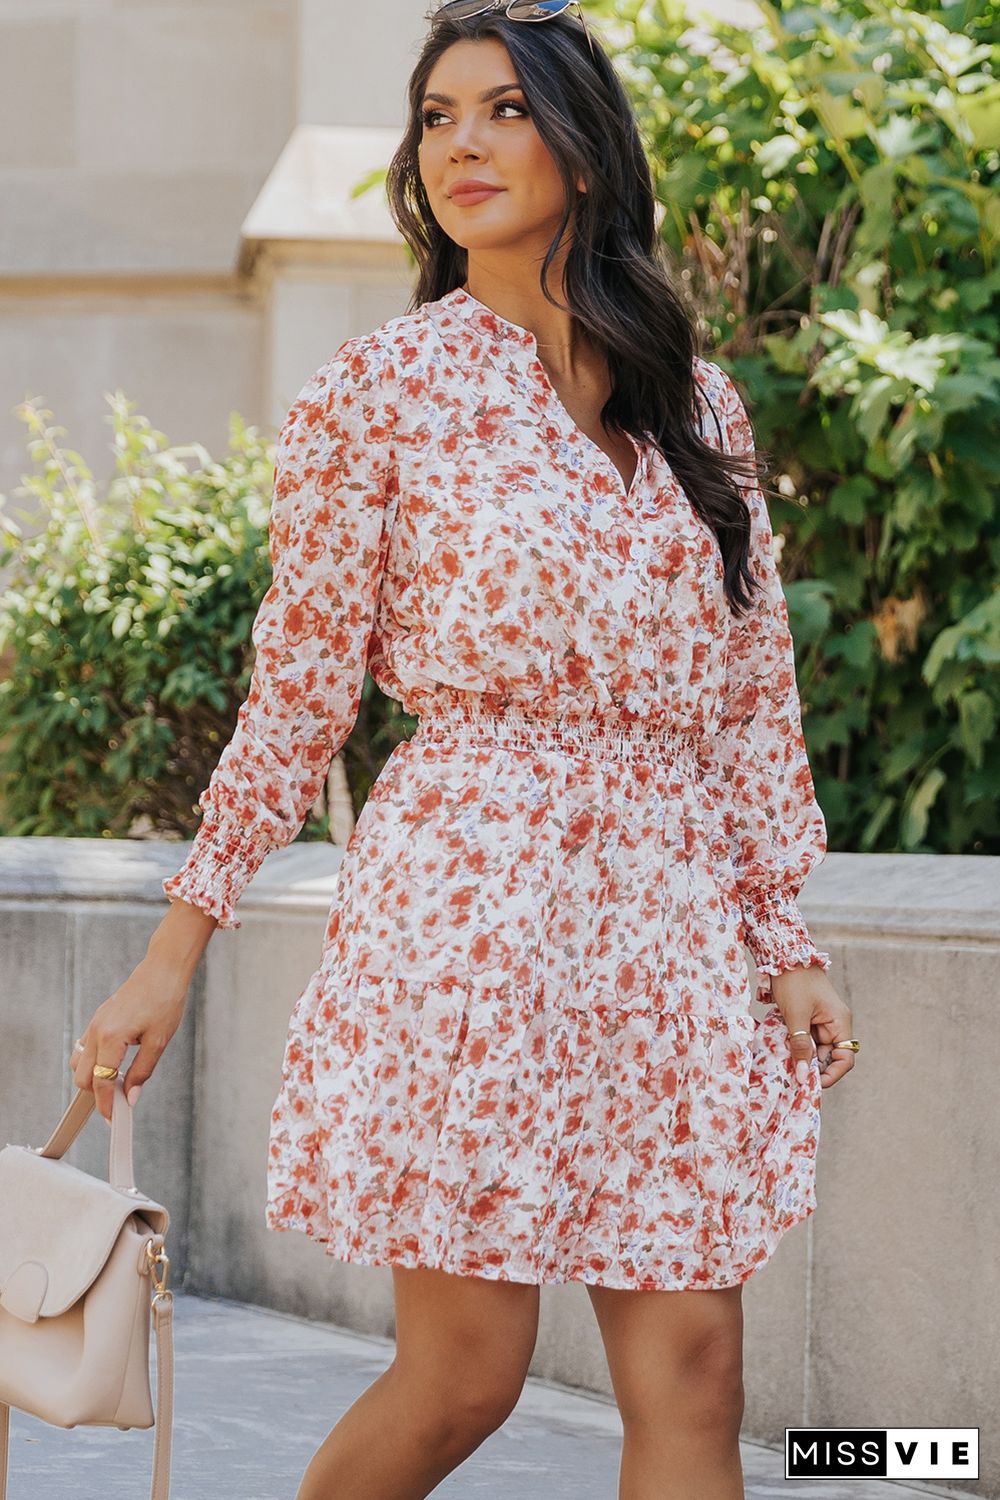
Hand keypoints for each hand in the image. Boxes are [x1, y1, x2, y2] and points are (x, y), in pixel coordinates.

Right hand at [69, 951, 190, 1122]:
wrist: (162, 969)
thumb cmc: (164, 1000)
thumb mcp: (159, 1040)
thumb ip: (142, 1072)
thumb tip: (131, 1098)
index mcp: (111, 1038)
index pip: (100, 1083)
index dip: (106, 1105)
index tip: (114, 1120)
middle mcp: (96, 1031)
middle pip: (82, 1078)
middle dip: (97, 1094)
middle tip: (119, 1102)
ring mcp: (94, 1024)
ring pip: (80, 1063)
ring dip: (93, 1078)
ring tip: (118, 1082)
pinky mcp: (98, 1019)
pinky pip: (85, 1048)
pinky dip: (95, 1062)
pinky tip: (116, 1063)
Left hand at [769, 965, 855, 1090]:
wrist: (783, 955)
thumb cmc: (794, 982)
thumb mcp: (795, 1016)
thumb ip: (800, 1047)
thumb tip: (804, 1077)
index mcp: (840, 1022)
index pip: (845, 1058)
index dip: (831, 1075)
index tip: (812, 1084)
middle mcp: (835, 1024)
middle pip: (829, 1057)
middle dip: (813, 1067)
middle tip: (793, 1077)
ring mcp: (821, 1021)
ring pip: (815, 1049)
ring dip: (802, 1057)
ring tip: (786, 1064)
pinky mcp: (808, 1018)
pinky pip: (806, 1039)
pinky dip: (796, 1046)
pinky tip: (783, 1051)